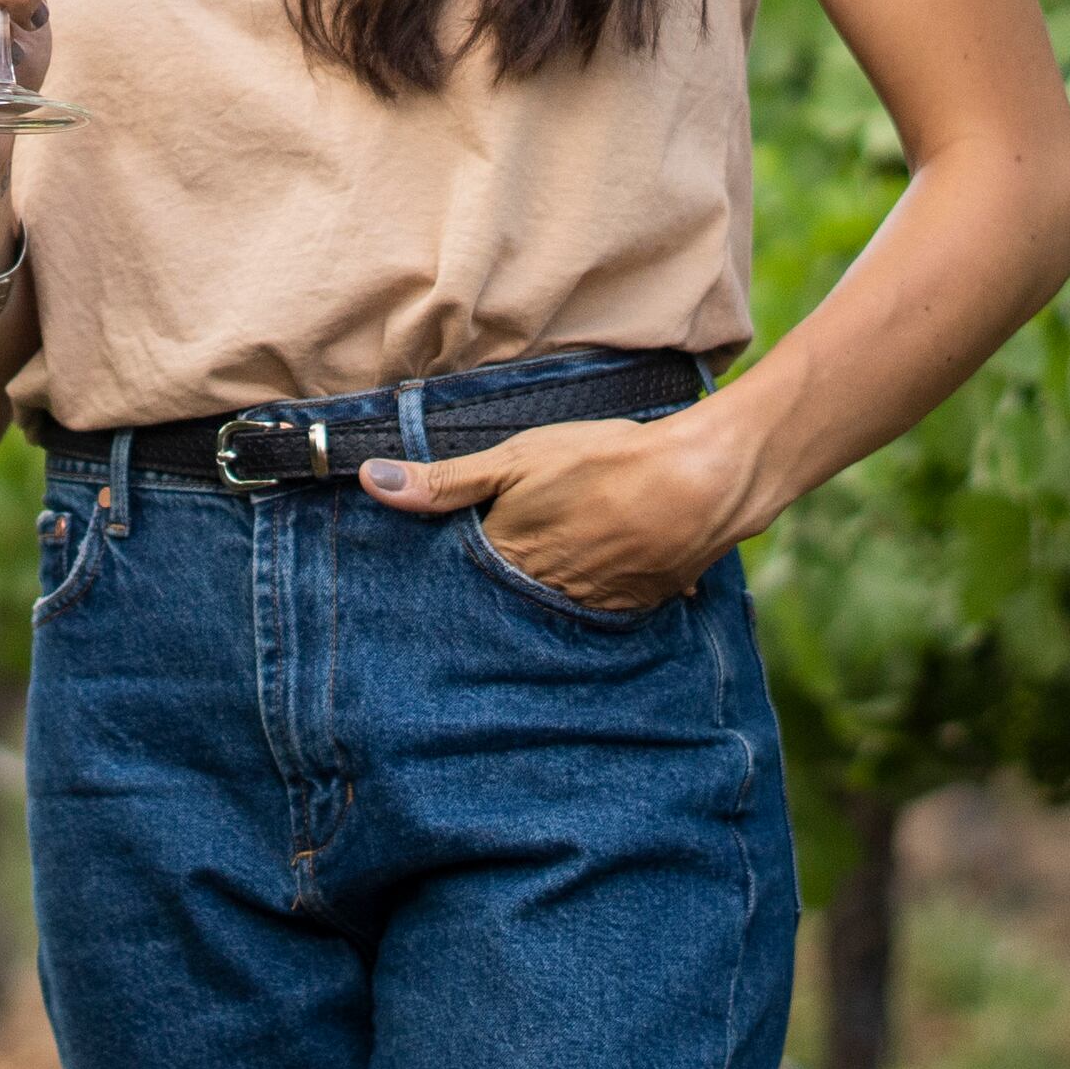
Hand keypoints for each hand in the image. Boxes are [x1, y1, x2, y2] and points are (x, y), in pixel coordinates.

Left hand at [361, 414, 753, 612]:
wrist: (699, 482)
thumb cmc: (602, 462)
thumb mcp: (515, 460)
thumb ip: (444, 481)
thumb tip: (370, 481)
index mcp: (509, 562)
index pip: (464, 581)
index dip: (453, 572)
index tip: (436, 571)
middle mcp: (546, 597)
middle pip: (510, 599)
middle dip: (498, 592)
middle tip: (495, 573)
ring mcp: (593, 606)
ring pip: (554, 606)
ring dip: (548, 593)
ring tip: (548, 571)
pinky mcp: (636, 606)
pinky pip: (602, 608)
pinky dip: (596, 592)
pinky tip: (600, 569)